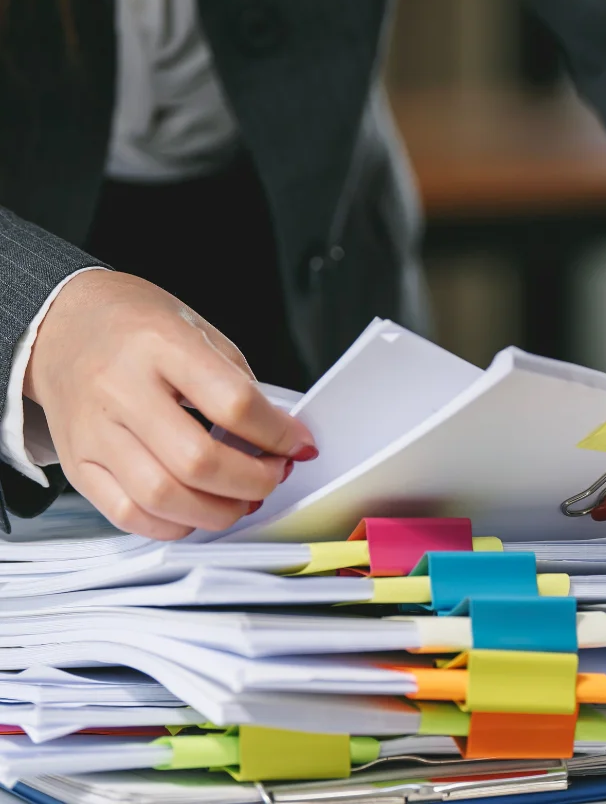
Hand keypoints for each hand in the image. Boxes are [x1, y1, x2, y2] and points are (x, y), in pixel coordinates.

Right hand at [25, 271, 317, 538]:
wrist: (62, 324)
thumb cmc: (136, 326)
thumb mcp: (200, 332)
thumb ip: (239, 384)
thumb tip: (279, 437)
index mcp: (160, 346)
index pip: (233, 403)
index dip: (278, 433)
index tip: (300, 443)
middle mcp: (120, 390)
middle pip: (197, 461)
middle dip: (253, 480)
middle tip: (274, 473)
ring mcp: (93, 431)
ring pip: (162, 497)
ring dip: (218, 510)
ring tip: (243, 498)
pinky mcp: (77, 463)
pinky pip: (127, 514)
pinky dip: (174, 525)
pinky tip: (198, 510)